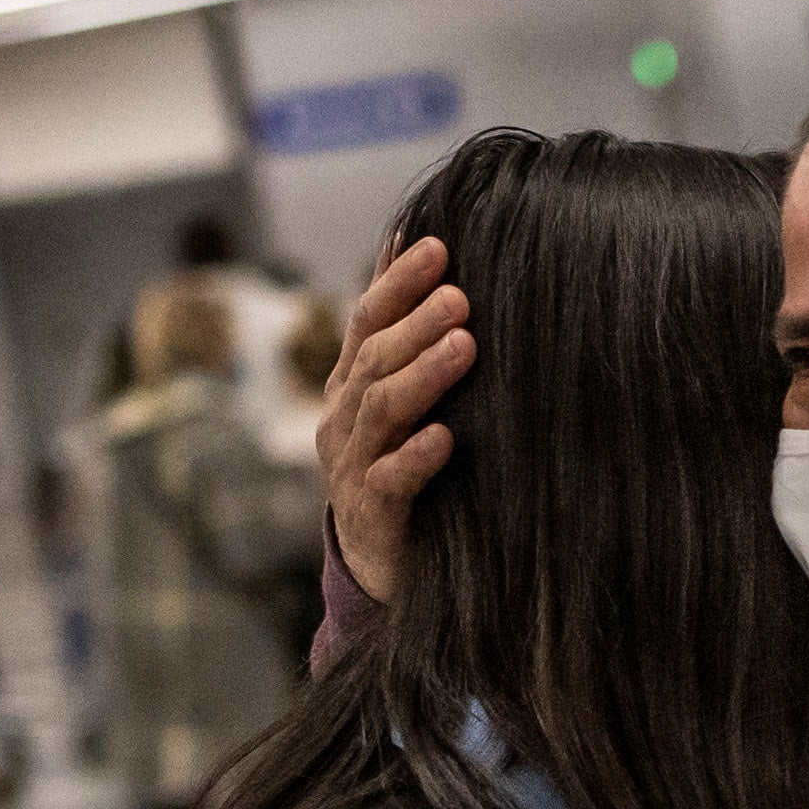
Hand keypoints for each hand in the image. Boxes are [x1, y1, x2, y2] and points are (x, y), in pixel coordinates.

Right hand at [319, 234, 470, 601]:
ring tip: (465, 347)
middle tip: (460, 295)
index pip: (368, 320)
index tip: (437, 246)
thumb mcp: (404, 401)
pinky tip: (447, 438)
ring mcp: (351, 466)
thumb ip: (412, 341)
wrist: (379, 563)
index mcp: (350, 385)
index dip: (397, 282)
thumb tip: (432, 254)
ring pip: (382, 411)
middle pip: (376, 359)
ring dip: (424, 376)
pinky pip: (392, 481)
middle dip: (416, 323)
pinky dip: (418, 457)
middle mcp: (343, 419)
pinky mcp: (371, 514)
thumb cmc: (402, 467)